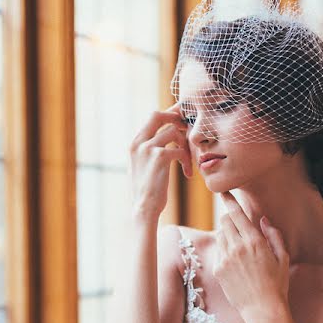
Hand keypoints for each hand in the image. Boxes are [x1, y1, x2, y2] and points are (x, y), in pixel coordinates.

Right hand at [128, 104, 192, 221]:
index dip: (169, 114)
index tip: (182, 120)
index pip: (152, 117)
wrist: (144, 208)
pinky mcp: (159, 158)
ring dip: (185, 145)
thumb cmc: (147, 190)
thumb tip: (165, 136)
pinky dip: (187, 160)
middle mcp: (138, 143)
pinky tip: (187, 174)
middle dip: (176, 118)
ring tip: (188, 160)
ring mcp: (148, 149)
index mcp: (134, 143)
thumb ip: (150, 149)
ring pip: (174, 132)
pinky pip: (179, 150)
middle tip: (188, 129)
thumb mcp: (143, 165)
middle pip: (159, 115)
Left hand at [214, 191, 289, 320]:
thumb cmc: (277, 283)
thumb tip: (263, 220)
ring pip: (220, 235)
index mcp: (254, 241)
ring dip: (227, 233)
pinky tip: (236, 260)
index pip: (236, 214)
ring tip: (240, 244)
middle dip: (228, 217)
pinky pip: (218, 251)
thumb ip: (274, 235)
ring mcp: (225, 258)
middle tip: (234, 219)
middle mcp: (237, 247)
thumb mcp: (283, 257)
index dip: (229, 201)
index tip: (223, 192)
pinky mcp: (218, 269)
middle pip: (224, 221)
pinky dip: (224, 249)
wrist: (262, 309)